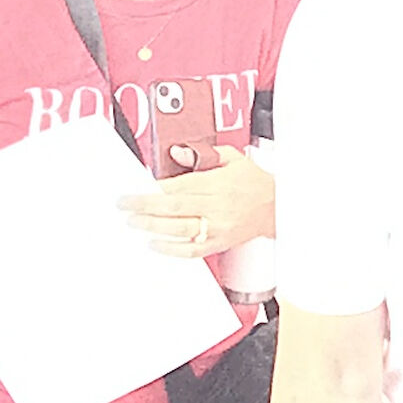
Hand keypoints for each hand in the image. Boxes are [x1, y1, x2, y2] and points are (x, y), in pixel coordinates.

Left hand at [117, 146, 273, 257]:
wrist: (277, 206)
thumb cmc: (255, 182)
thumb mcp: (233, 158)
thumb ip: (204, 153)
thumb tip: (177, 151)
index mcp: (218, 183)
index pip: (180, 186)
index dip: (155, 188)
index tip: (138, 187)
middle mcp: (217, 206)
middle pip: (174, 207)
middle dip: (144, 206)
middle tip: (125, 205)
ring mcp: (217, 226)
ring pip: (179, 229)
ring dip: (152, 226)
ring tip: (134, 222)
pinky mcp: (219, 243)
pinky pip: (191, 250)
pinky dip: (170, 249)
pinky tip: (155, 243)